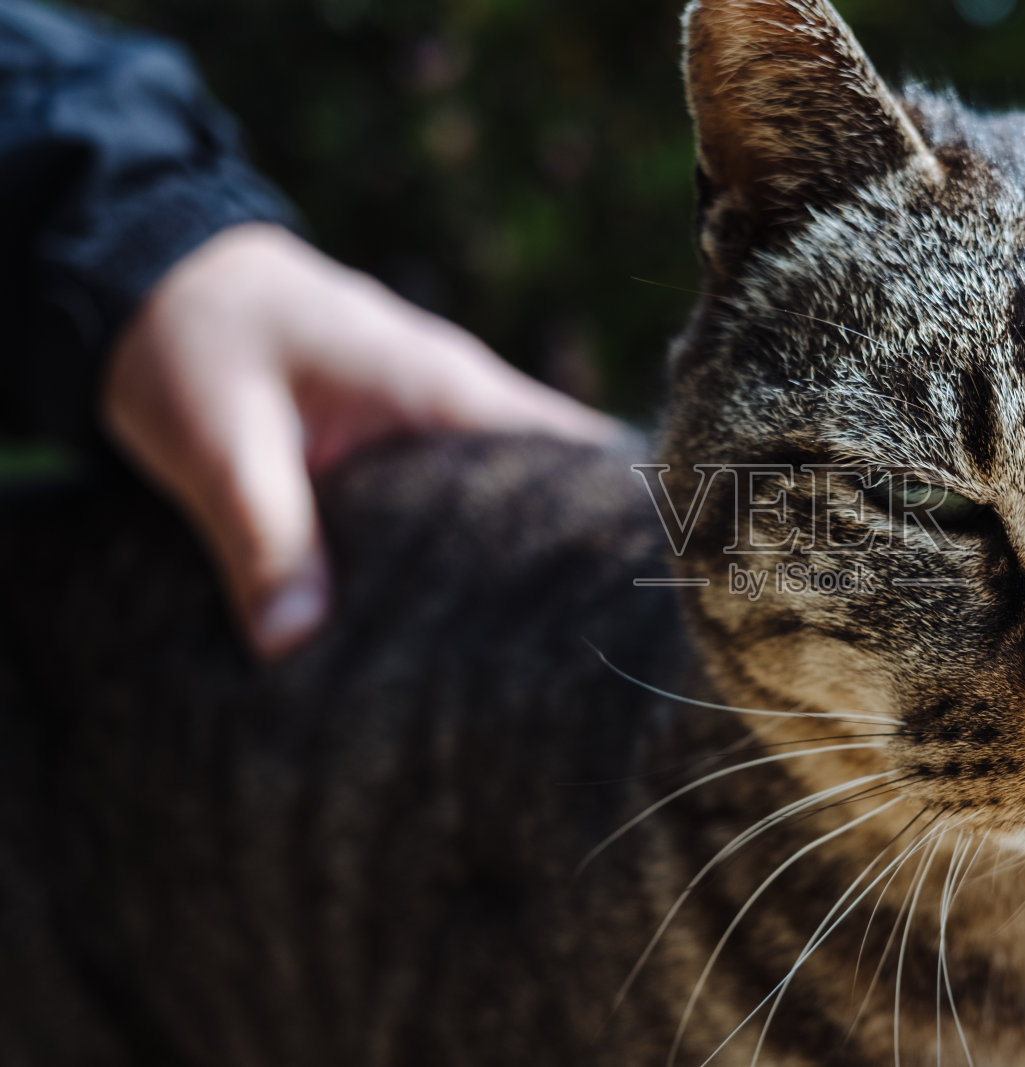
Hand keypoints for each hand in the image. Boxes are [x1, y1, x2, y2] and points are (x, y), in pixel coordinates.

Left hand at [104, 223, 621, 660]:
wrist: (155, 270)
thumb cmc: (195, 338)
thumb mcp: (221, 443)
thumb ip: (265, 539)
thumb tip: (293, 647)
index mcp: (441, 388)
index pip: (569, 452)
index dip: (609, 519)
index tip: (631, 595)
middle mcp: (457, 398)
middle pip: (553, 482)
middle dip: (572, 555)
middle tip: (591, 649)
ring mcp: (432, 412)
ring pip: (505, 490)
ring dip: (517, 554)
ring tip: (538, 648)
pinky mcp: (399, 433)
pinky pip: (457, 490)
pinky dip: (464, 541)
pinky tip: (453, 610)